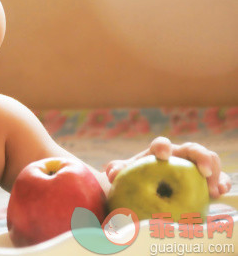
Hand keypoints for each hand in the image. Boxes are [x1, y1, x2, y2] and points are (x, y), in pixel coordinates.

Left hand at [105, 136, 231, 198]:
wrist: (147, 184)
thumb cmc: (136, 176)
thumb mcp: (125, 173)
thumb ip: (118, 170)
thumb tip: (112, 172)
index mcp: (158, 152)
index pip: (161, 143)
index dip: (162, 146)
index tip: (162, 155)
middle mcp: (178, 154)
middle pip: (194, 148)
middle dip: (201, 157)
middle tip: (203, 172)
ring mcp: (193, 164)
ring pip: (210, 160)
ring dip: (215, 172)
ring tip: (213, 190)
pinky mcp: (205, 177)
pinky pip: (219, 176)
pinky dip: (222, 182)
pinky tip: (221, 192)